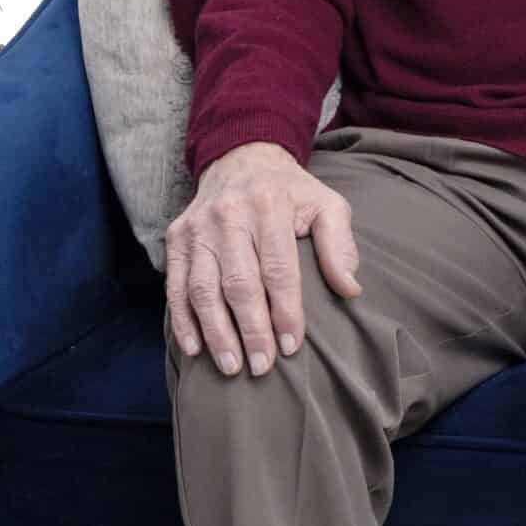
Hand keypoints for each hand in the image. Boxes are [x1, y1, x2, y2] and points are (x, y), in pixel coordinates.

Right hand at [165, 141, 361, 376]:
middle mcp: (228, 216)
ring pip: (202, 288)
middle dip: (251, 329)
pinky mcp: (176, 238)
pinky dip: (182, 319)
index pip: (278, 269)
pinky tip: (194, 348)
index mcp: (269, 207)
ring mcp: (197, 228)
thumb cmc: (292, 193)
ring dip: (216, 332)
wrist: (243, 159)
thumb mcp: (327, 205)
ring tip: (231, 366)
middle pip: (239, 283)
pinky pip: (175, 285)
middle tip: (262, 366)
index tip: (292, 346)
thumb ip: (340, 245)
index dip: (285, 311)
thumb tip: (350, 289)